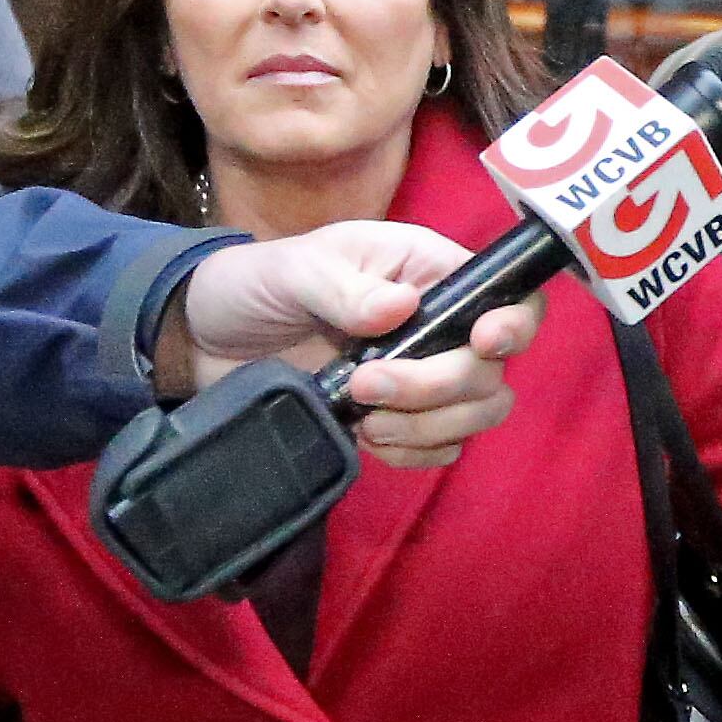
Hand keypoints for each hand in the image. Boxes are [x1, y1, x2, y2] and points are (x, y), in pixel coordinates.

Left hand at [164, 221, 542, 466]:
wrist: (206, 341)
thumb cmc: (256, 284)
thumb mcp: (292, 269)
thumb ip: (344, 288)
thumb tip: (401, 309)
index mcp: (429, 273)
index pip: (511, 297)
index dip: (515, 324)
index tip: (482, 343)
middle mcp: (443, 326)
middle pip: (493, 370)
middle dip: (438, 386)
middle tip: (366, 385)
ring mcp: (427, 377)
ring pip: (477, 414)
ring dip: (428, 425)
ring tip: (365, 419)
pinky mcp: (406, 421)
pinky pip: (443, 448)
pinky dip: (414, 451)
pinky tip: (368, 439)